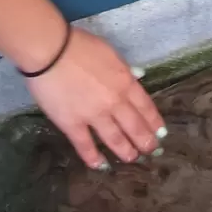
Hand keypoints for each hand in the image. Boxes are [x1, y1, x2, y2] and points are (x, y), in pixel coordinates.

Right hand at [28, 26, 165, 168]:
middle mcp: (114, 102)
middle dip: (145, 141)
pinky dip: (93, 157)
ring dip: (125, 151)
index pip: (146, 107)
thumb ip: (123, 70)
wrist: (51, 50)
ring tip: (131, 158)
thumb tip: (136, 79)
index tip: (160, 133)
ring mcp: (93, 115)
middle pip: (135, 126)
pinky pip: (85, 145)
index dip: (154, 122)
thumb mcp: (110, 53)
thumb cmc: (79, 46)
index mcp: (125, 82)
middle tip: (151, 150)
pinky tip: (100, 165)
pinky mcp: (72, 124)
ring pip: (115, 139)